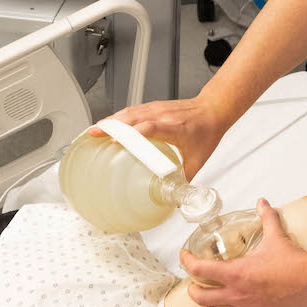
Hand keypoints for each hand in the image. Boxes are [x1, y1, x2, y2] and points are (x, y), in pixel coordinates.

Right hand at [91, 94, 233, 180]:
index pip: (148, 127)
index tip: (116, 142)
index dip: (131, 134)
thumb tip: (176, 200)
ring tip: (94, 130)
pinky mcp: (153, 106)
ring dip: (110, 120)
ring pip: (128, 112)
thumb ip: (185, 179)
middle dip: (111, 126)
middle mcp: (162, 115)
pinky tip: (108, 125)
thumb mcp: (198, 159)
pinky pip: (132, 110)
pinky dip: (117, 117)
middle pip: (131, 117)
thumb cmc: (207, 130)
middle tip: (93, 134)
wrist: (213, 109)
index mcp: (173, 127)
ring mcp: (156, 108)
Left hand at [182, 200, 306, 306]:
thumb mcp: (275, 236)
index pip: (200, 268)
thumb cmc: (293, 260)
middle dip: (194, 293)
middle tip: (195, 288)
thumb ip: (266, 218)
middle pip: (202, 299)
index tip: (185, 257)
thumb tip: (262, 202)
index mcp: (236, 273)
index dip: (187, 262)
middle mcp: (237, 294)